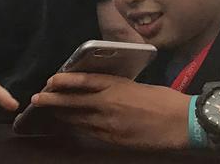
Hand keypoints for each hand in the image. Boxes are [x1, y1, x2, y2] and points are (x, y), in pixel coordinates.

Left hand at [32, 73, 189, 149]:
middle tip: (38, 99)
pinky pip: (89, 131)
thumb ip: (116, 88)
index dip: (64, 81)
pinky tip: (69, 125)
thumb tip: (99, 89)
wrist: (182, 123)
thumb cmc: (164, 101)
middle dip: (53, 100)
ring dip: (61, 114)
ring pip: (78, 118)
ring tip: (48, 111)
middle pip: (74, 101)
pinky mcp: (114, 138)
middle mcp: (109, 104)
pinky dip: (77, 126)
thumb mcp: (137, 86)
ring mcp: (110, 123)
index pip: (83, 81)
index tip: (50, 80)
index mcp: (116, 86)